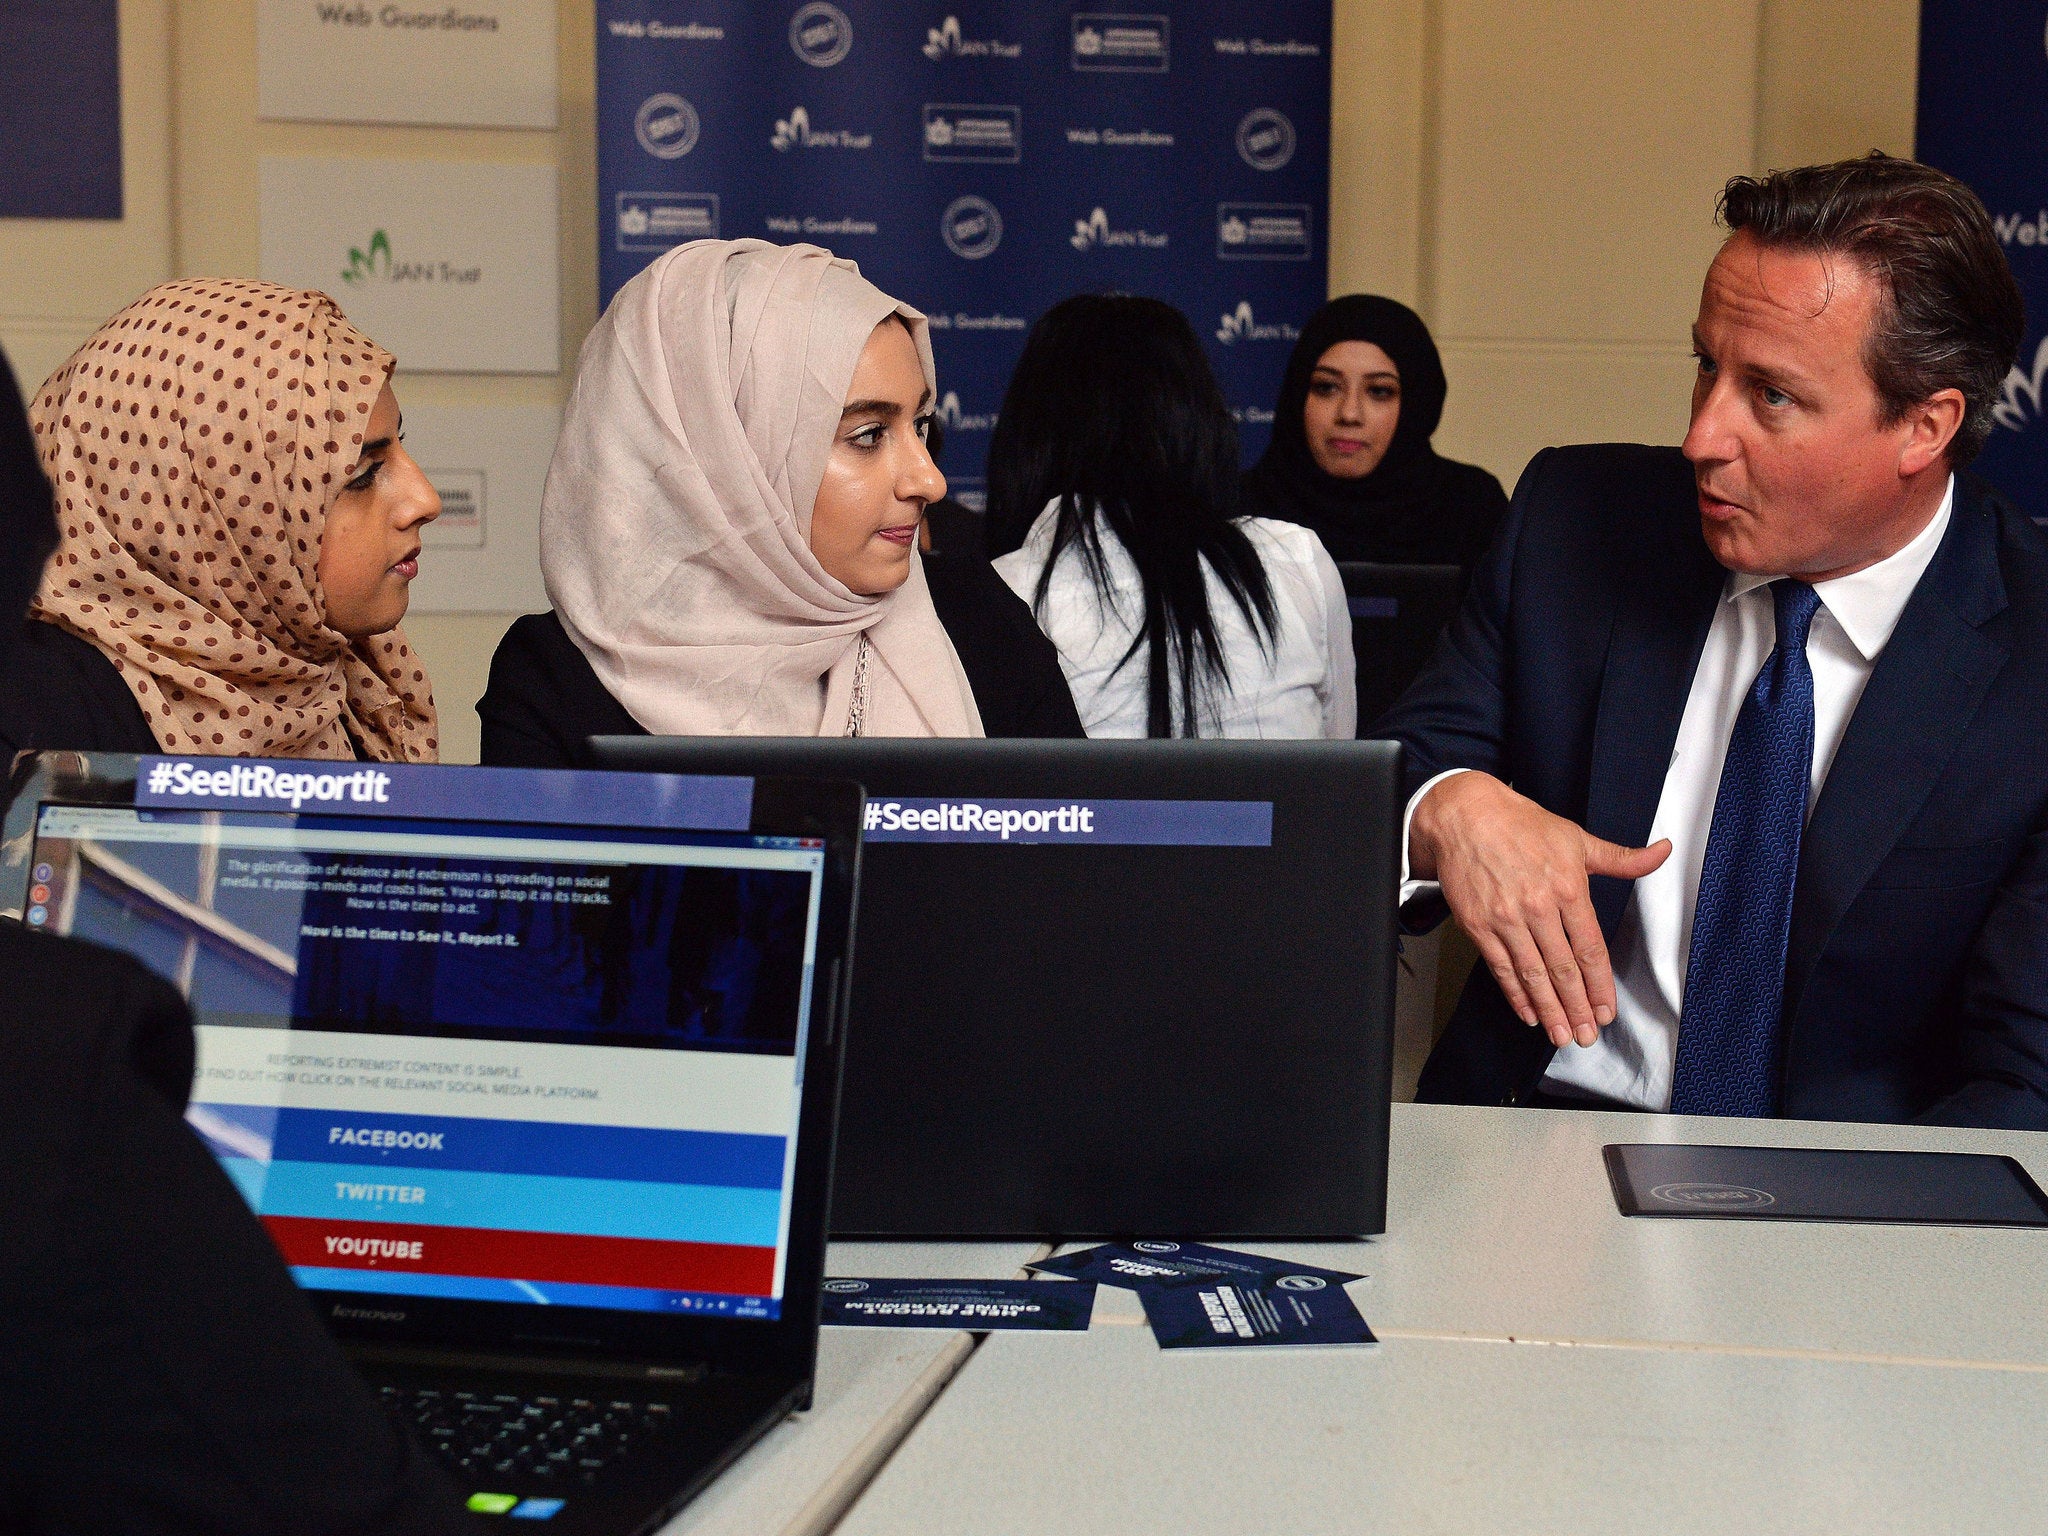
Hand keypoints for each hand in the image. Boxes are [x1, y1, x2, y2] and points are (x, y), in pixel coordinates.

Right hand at [1410, 772, 1669, 1048]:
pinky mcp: (1478, 925)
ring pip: (1532, 974)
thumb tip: (1661, 852)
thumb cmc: (1521, 825)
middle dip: (1578, 1007)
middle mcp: (1538, 907)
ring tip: (1562, 1035)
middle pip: (1563, 969)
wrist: (1465, 815)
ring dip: (1549, 1009)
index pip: (1591, 949)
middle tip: (1588, 1035)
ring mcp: (1506, 919)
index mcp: (1569, 888)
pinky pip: (1500, 967)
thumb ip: (1621, 857)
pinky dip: (1515, 994)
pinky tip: (1528, 1012)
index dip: (1600, 986)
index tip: (1607, 1010)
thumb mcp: (1577, 838)